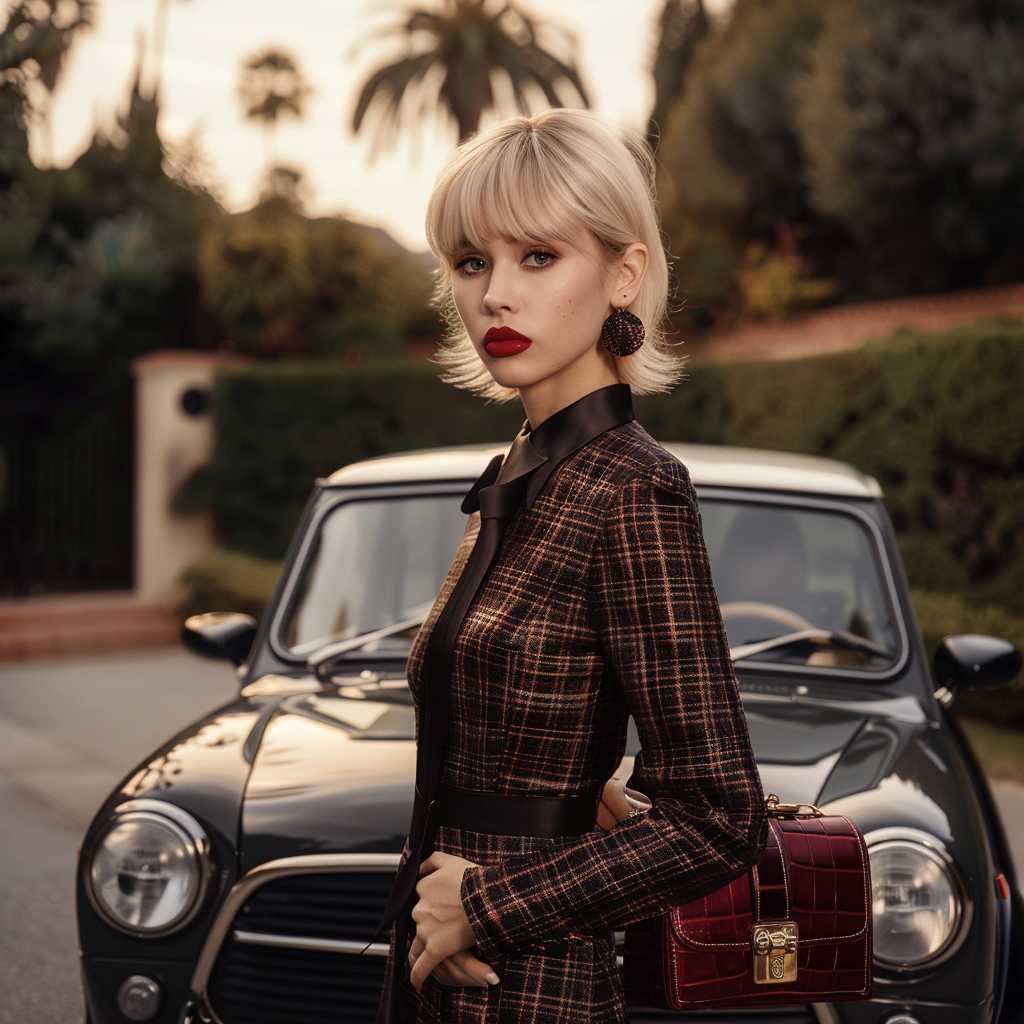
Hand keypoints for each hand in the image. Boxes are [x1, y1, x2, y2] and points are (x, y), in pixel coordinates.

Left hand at [407, 852, 498, 989]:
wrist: (488, 896)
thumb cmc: (473, 878)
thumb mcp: (451, 860)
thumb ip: (432, 861)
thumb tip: (420, 867)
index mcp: (422, 889)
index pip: (419, 900)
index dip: (430, 906)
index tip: (439, 911)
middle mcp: (419, 910)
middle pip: (418, 922)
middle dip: (428, 926)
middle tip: (444, 928)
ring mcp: (426, 931)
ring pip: (417, 945)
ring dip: (422, 950)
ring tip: (428, 954)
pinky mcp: (435, 950)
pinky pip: (421, 968)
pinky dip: (417, 977)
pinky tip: (416, 983)